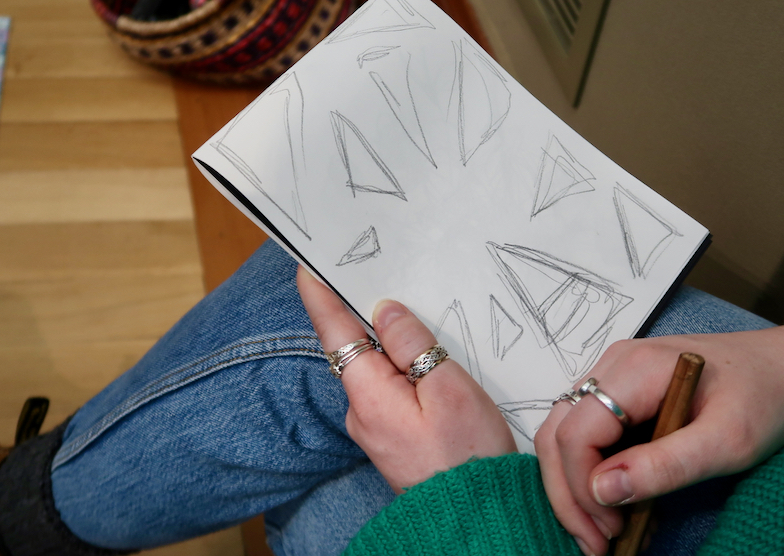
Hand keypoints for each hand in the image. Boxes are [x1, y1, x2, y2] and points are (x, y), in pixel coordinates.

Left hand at [297, 266, 515, 491]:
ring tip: (412, 309)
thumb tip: (386, 310)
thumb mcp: (449, 389)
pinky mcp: (390, 435)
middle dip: (363, 312)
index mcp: (370, 394)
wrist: (476, 517)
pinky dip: (400, 366)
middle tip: (374, 271)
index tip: (307, 266)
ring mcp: (374, 425)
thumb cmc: (469, 456)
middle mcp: (361, 410)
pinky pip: (388, 387)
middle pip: (355, 347)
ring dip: (388, 341)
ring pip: (375, 368)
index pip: (336, 332)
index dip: (321, 296)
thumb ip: (414, 345)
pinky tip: (424, 358)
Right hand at [534, 314, 783, 555]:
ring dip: (575, 486)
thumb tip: (602, 490)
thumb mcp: (729, 442)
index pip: (575, 432)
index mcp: (636, 368)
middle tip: (597, 544)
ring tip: (606, 530)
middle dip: (568, 494)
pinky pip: (586, 431)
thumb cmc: (767, 397)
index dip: (581, 487)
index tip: (612, 530)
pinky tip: (619, 502)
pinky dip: (592, 472)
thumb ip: (665, 465)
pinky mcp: (620, 389)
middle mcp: (614, 364)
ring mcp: (613, 374)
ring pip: (564, 433)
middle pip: (558, 432)